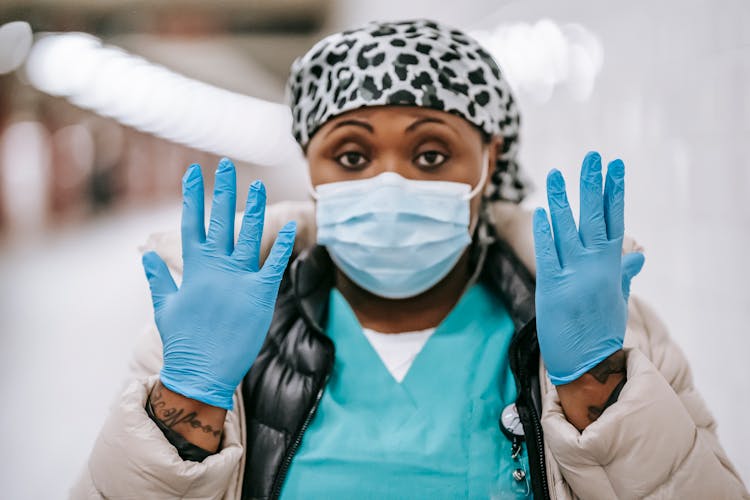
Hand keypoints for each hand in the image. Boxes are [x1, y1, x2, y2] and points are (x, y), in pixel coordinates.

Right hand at [141, 158, 295, 409]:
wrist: (201, 374)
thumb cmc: (183, 342)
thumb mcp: (165, 307)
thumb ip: (159, 278)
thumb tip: (147, 255)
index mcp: (193, 269)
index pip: (191, 224)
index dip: (192, 197)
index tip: (193, 172)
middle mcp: (215, 269)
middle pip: (219, 221)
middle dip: (222, 191)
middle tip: (226, 166)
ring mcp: (238, 280)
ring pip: (248, 236)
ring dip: (255, 210)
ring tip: (260, 186)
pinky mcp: (260, 295)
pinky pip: (273, 264)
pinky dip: (283, 245)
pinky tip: (291, 225)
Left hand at [532, 151, 644, 384]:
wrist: (589, 367)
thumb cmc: (601, 332)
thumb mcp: (616, 299)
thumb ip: (623, 272)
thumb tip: (638, 253)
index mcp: (611, 268)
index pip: (615, 222)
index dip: (615, 193)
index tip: (615, 167)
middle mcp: (596, 268)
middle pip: (595, 219)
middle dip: (593, 186)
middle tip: (592, 157)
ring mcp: (575, 277)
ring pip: (568, 231)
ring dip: (563, 202)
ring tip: (557, 174)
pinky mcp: (553, 289)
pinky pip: (548, 254)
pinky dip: (544, 233)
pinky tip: (541, 213)